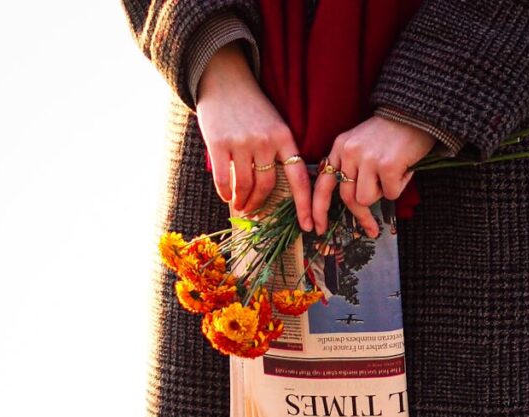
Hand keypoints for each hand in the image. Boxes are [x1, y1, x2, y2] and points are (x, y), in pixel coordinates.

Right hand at [196, 42, 313, 231]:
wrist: (224, 79)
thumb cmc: (251, 108)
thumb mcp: (273, 125)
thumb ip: (278, 153)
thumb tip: (277, 191)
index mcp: (284, 137)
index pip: (299, 178)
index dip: (305, 206)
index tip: (309, 226)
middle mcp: (265, 140)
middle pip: (267, 186)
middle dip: (259, 205)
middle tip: (252, 212)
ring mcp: (242, 142)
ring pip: (246, 186)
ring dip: (242, 202)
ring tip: (240, 206)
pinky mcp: (219, 143)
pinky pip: (223, 179)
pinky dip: (225, 192)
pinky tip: (226, 196)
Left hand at [312, 117, 436, 236]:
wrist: (417, 111)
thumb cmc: (391, 133)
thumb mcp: (362, 144)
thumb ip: (351, 167)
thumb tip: (352, 202)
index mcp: (340, 147)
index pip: (323, 184)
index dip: (318, 209)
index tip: (318, 228)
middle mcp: (349, 152)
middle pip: (348, 198)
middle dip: (360, 216)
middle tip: (371, 228)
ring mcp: (367, 158)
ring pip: (366, 199)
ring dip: (382, 194)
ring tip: (393, 175)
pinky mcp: (386, 165)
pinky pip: (390, 194)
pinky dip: (400, 186)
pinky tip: (405, 169)